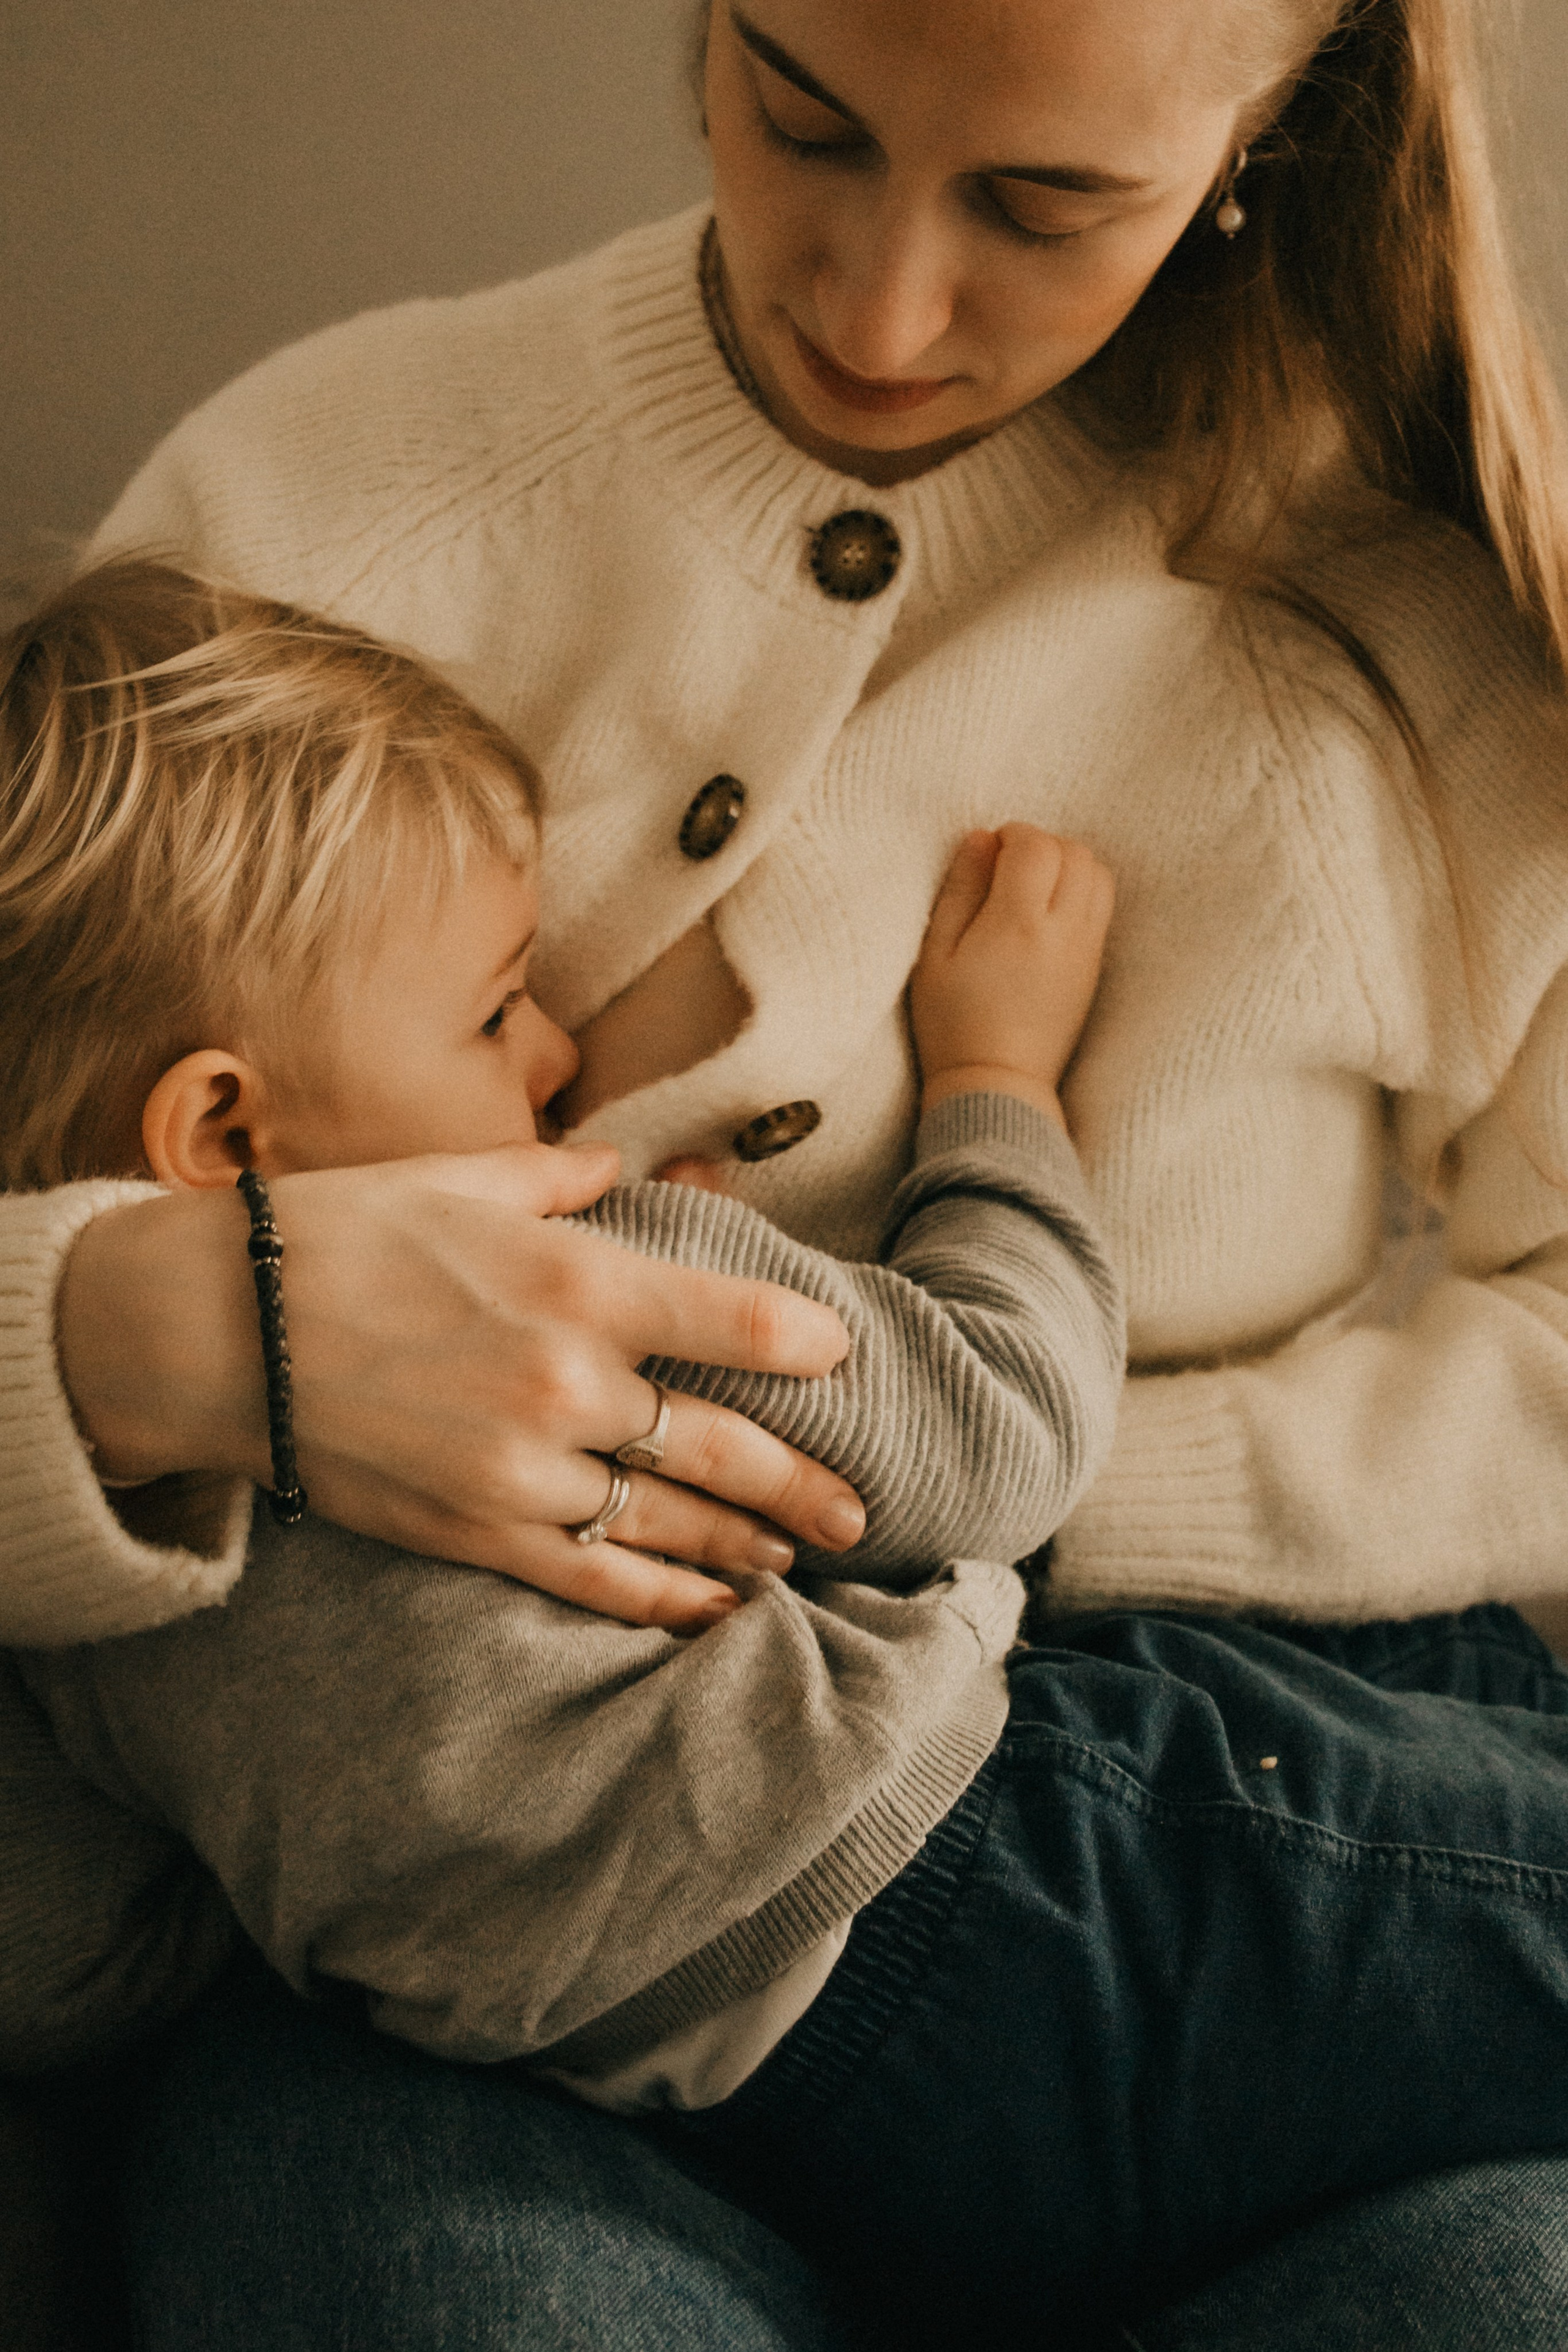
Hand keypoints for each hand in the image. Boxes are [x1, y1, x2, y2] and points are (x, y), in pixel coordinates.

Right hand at [58, 1143, 862, 1631]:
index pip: (737, 1320)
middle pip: (725, 1448)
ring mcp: (525, 1470)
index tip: (845, 1359)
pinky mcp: (477, 1532)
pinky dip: (663, 1601)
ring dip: (745, 1549)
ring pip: (671, 1523)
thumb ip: (560, 1176)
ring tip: (794, 1562)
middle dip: (805, 1487)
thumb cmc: (338, 1235)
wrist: (213, 1333)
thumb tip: (622, 1167)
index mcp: (578, 1280)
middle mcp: (569, 1383)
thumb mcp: (459, 1176)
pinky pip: (597, 1581)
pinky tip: (712, 1609)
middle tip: (859, 1513)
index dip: (808, 1343)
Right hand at [908, 825, 1113, 1123]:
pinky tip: (1047, 914)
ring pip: (1098, 876)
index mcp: (1017, 924)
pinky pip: (1102, 907)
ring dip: (1067, 865)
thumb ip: (960, 890)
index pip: (1036, 846)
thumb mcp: (935, 954)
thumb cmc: (952, 1023)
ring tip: (1031, 887)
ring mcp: (1086, 951)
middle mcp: (1063, 932)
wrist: (997, 1085)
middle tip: (1007, 866)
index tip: (988, 853)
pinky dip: (1080, 892)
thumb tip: (980, 838)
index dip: (1012, 835)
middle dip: (1043, 844)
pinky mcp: (1093, 969)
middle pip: (1075, 853)